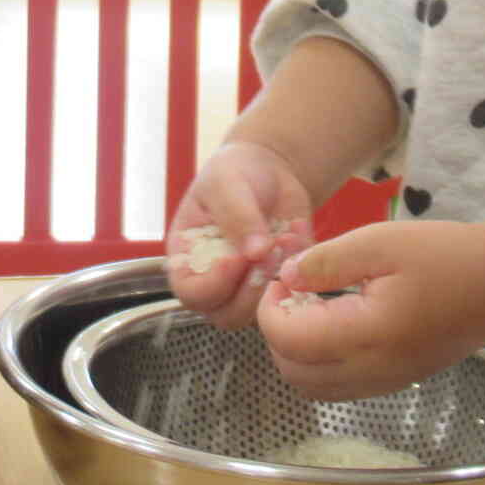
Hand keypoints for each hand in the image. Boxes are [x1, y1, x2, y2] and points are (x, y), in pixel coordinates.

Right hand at [165, 141, 313, 328]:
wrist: (269, 169)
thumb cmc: (234, 173)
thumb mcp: (226, 183)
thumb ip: (236, 215)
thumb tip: (255, 253)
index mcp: (188, 258)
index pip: (191, 294)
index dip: (213, 284)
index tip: (235, 256)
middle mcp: (214, 280)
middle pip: (225, 315)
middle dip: (248, 289)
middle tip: (265, 252)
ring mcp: (246, 286)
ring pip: (258, 315)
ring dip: (272, 283)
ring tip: (281, 242)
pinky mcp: (278, 282)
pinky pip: (291, 295)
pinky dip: (297, 269)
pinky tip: (294, 234)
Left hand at [257, 219, 484, 399]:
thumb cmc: (444, 257)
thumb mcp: (380, 241)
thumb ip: (326, 261)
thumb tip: (287, 277)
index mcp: (367, 335)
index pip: (289, 341)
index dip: (270, 310)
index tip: (283, 278)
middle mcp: (372, 370)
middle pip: (293, 373)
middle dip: (278, 332)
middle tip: (293, 293)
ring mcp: (384, 382)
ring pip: (312, 388)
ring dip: (296, 353)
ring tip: (312, 309)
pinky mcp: (394, 382)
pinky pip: (338, 388)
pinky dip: (320, 363)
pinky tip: (335, 324)